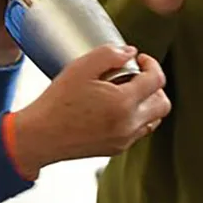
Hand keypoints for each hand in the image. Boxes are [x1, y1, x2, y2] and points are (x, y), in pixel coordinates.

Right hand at [12, 46, 170, 178]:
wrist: (40, 137)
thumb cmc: (57, 103)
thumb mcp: (80, 68)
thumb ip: (109, 54)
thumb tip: (130, 52)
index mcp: (123, 103)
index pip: (157, 80)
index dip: (152, 64)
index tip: (140, 60)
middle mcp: (128, 125)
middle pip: (163, 103)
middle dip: (155, 84)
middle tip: (137, 75)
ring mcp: (124, 140)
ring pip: (155, 119)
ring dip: (148, 102)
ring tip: (127, 91)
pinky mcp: (117, 149)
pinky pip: (140, 131)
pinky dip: (137, 117)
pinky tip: (117, 107)